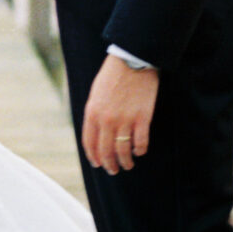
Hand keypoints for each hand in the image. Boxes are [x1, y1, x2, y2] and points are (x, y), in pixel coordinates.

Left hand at [82, 54, 158, 174]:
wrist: (132, 61)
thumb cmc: (112, 75)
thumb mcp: (95, 94)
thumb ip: (94, 114)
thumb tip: (95, 132)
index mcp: (92, 113)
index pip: (89, 143)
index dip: (94, 157)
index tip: (98, 164)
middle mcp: (107, 120)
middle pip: (106, 151)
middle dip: (109, 164)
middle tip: (113, 170)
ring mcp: (125, 120)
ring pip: (123, 151)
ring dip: (125, 162)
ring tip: (127, 165)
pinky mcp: (142, 118)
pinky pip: (141, 142)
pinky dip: (140, 150)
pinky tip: (139, 151)